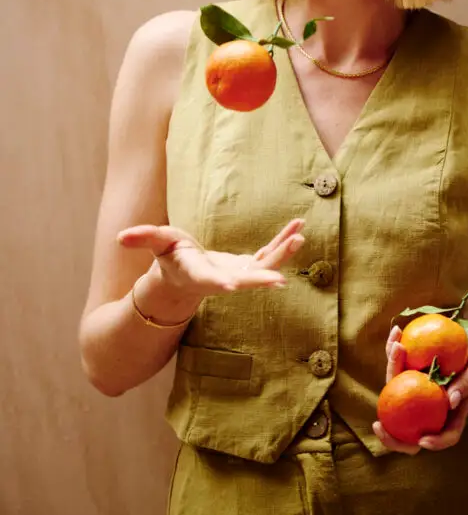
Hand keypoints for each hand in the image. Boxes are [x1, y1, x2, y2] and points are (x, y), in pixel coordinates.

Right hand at [118, 218, 304, 320]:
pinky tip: (298, 229)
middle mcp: (223, 279)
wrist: (185, 275)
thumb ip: (143, 238)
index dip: (220, 282)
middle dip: (262, 278)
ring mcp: (239, 274)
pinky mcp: (250, 266)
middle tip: (280, 279)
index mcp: (198, 275)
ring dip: (282, 253)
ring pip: (264, 266)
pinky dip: (283, 242)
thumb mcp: (156, 244)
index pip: (208, 280)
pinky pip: (270, 254)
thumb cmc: (169, 258)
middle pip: (244, 280)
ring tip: (300, 236)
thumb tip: (121, 237)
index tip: (232, 286)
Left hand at [372, 326, 467, 454]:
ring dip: (393, 367)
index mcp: (452, 413)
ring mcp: (417, 390)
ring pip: (397, 390)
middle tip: (377, 426)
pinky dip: (395, 350)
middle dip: (390, 435)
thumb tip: (450, 401)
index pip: (445, 436)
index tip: (422, 440)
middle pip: (410, 429)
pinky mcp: (409, 372)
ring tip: (396, 347)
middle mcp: (430, 406)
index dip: (434, 443)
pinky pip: (399, 365)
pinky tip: (397, 332)